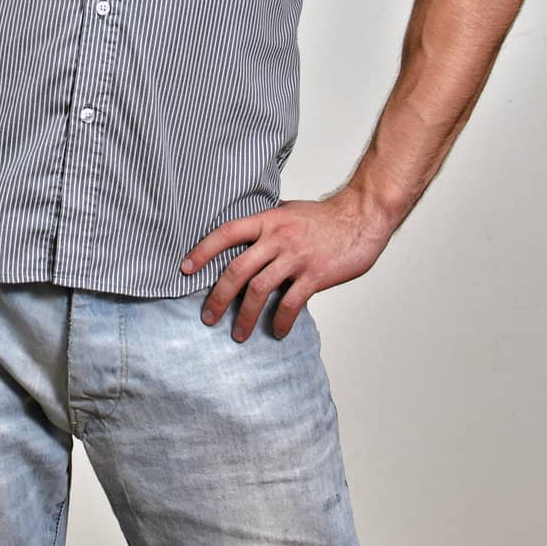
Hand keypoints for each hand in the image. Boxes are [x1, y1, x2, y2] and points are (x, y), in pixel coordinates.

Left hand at [178, 189, 393, 340]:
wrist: (361, 217)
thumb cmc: (323, 217)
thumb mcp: (288, 211)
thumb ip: (266, 224)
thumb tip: (244, 235)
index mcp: (267, 220)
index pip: (226, 233)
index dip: (203, 250)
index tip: (185, 269)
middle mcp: (277, 237)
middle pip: (237, 269)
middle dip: (218, 296)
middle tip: (208, 317)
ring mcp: (296, 257)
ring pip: (259, 289)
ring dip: (245, 316)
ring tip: (238, 334)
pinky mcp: (315, 274)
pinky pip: (291, 302)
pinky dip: (280, 320)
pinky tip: (276, 331)